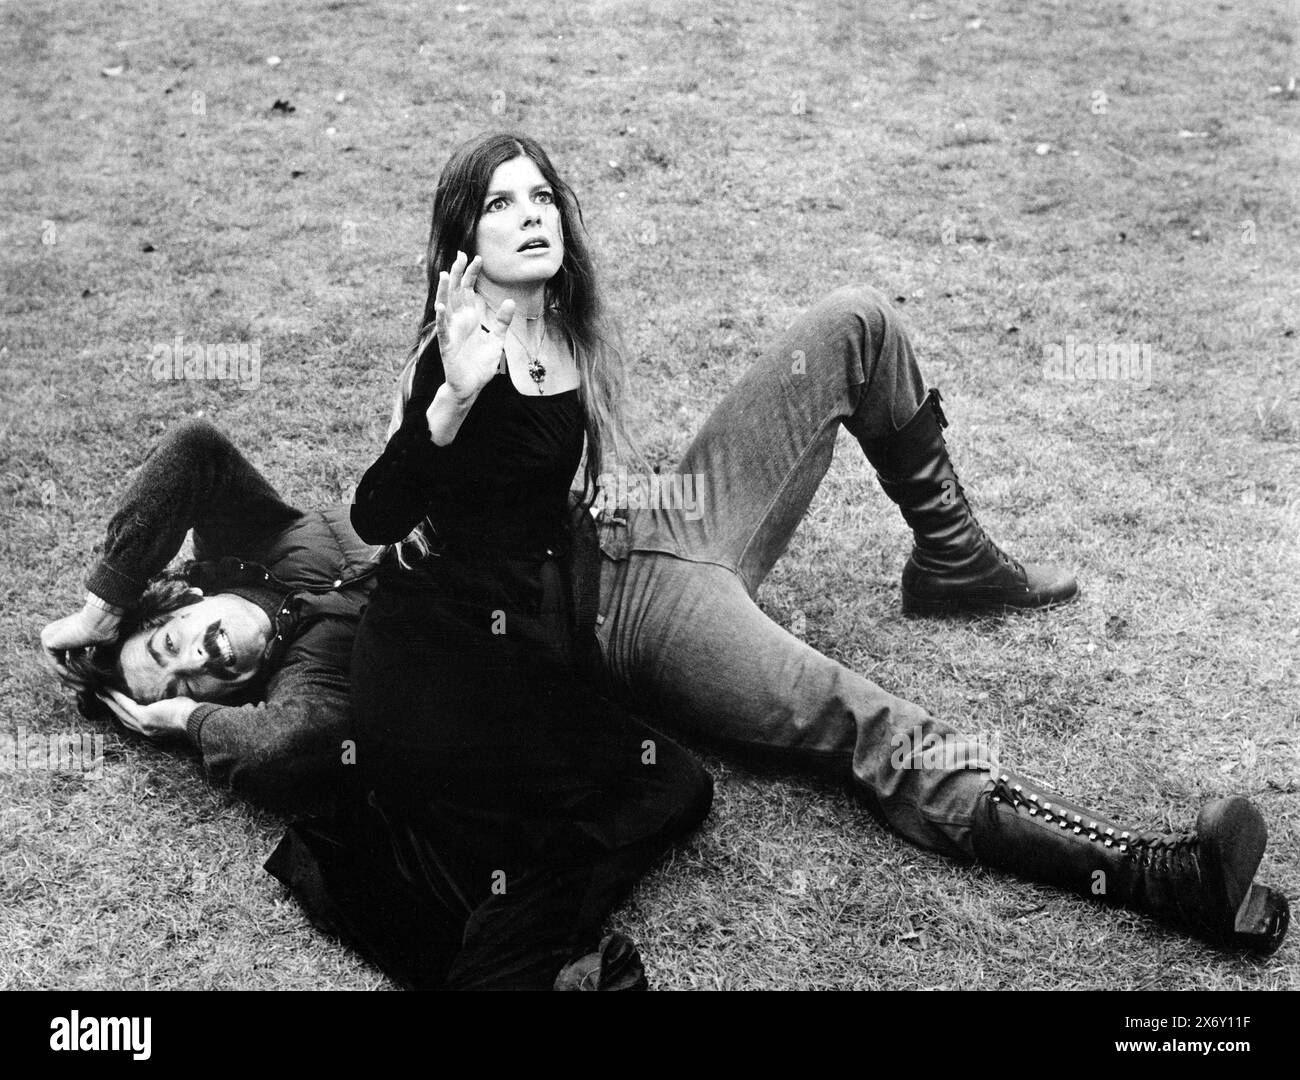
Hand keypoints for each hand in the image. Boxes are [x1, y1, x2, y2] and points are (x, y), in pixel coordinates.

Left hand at [40, 604, 121, 686]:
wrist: (101, 620)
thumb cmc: (105, 629)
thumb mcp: (97, 646)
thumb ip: (91, 656)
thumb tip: (94, 672)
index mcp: (63, 632)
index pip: (65, 656)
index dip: (75, 671)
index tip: (87, 682)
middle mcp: (52, 632)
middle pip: (60, 662)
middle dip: (72, 678)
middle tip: (84, 689)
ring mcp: (48, 636)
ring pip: (58, 665)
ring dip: (71, 679)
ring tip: (84, 689)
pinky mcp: (48, 642)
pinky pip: (56, 664)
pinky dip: (68, 674)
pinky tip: (80, 681)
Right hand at [98, 688, 195, 739]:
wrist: (195, 720)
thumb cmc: (191, 714)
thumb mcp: (175, 711)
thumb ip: (166, 708)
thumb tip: (168, 700)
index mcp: (154, 729)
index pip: (134, 722)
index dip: (123, 715)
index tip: (115, 707)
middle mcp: (146, 730)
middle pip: (123, 719)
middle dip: (112, 708)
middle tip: (101, 698)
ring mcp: (143, 724)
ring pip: (121, 712)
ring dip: (110, 702)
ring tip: (100, 693)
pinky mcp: (143, 716)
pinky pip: (126, 705)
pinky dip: (117, 697)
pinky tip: (110, 690)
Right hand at [432, 251, 515, 402]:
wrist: (471, 386)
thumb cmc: (480, 364)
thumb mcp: (497, 340)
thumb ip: (502, 321)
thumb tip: (509, 301)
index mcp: (470, 318)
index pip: (469, 290)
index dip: (472, 274)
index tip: (478, 258)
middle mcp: (459, 321)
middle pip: (457, 292)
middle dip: (458, 274)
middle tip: (460, 255)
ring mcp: (452, 332)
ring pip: (446, 306)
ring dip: (445, 291)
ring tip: (446, 274)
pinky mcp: (447, 345)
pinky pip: (443, 330)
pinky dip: (442, 318)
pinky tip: (441, 306)